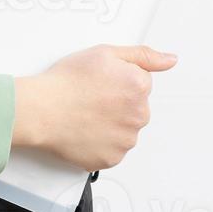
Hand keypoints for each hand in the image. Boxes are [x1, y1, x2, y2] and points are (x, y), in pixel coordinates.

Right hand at [11, 43, 177, 171]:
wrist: (41, 110)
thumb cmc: (67, 81)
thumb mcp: (105, 52)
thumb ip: (143, 56)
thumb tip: (171, 60)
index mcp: (139, 87)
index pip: (140, 82)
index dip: (118, 79)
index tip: (101, 82)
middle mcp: (138, 116)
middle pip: (135, 107)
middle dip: (118, 102)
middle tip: (91, 98)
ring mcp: (125, 140)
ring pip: (124, 129)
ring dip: (111, 123)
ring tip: (85, 114)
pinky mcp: (111, 159)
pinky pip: (112, 149)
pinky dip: (101, 142)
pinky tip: (85, 129)